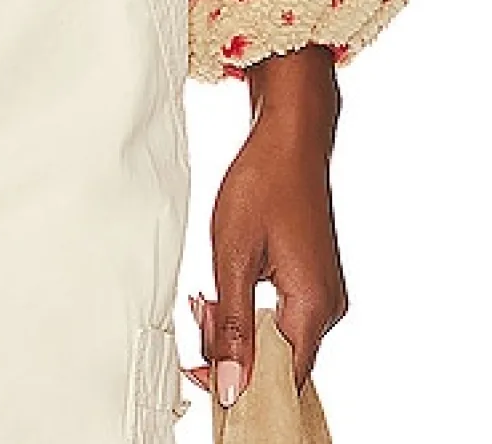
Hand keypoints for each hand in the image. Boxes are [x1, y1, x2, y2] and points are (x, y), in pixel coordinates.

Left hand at [184, 44, 346, 406]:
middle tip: (198, 311)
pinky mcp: (313, 282)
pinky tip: (225, 287)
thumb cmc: (263, 183)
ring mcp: (323, 295)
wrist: (288, 138)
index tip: (200, 373)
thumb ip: (231, 328)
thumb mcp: (233, 256)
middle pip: (277, 362)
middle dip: (231, 348)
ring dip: (236, 326)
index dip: (240, 387)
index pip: (281, 383)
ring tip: (206, 295)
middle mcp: (327, 307)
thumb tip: (230, 388)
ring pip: (275, 338)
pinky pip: (281, 316)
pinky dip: (249, 309)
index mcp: (313, 308)